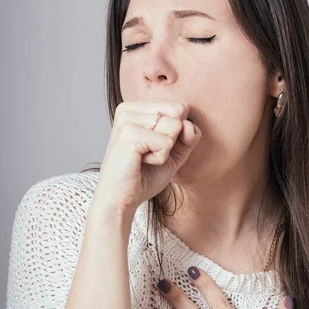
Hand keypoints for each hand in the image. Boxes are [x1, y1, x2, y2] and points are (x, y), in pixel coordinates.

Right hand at [88, 99, 200, 217]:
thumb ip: (188, 135)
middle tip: (149, 153)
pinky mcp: (129, 134)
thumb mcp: (174, 153)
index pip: (180, 106)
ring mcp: (127, 119)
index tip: (154, 147)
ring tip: (143, 158)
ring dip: (166, 150)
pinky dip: (160, 159)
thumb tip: (188, 124)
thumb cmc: (143, 178)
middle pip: (179, 111)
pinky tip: (140, 162)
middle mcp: (129, 109)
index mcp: (136, 108)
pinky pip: (166, 142)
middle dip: (173, 139)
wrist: (120, 201)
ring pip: (175, 125)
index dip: (178, 133)